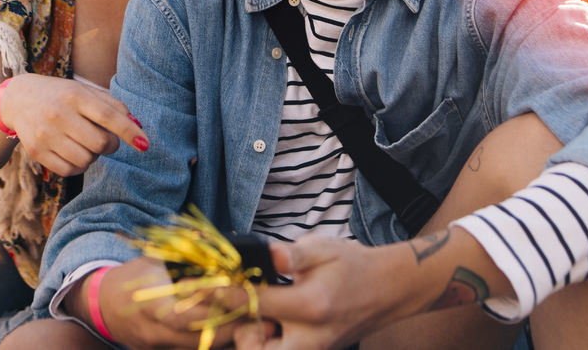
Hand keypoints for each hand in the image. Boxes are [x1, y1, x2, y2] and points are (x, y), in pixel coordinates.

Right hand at [0, 73, 148, 176]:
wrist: (19, 99)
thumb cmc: (62, 96)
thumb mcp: (85, 92)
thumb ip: (113, 106)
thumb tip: (137, 127)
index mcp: (74, 95)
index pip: (107, 115)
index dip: (129, 131)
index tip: (144, 144)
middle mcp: (58, 114)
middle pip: (99, 143)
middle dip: (110, 145)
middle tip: (106, 140)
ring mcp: (45, 134)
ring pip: (85, 160)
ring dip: (94, 157)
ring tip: (86, 144)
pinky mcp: (36, 151)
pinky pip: (69, 171)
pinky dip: (79, 166)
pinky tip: (75, 153)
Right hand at [76, 256, 256, 348]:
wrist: (102, 303)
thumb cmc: (135, 275)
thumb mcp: (158, 260)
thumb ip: (189, 260)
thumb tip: (226, 249)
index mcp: (153, 301)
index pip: (190, 310)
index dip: (219, 303)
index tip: (244, 293)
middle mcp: (155, 329)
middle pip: (201, 334)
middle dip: (232, 323)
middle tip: (257, 311)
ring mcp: (157, 345)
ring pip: (200, 346)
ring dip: (227, 334)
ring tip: (250, 320)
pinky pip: (191, 349)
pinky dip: (212, 340)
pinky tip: (229, 328)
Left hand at [233, 237, 408, 349]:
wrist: (386, 291)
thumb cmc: (352, 266)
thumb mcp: (324, 249)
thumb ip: (293, 254)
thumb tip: (268, 254)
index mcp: (311, 305)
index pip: (255, 302)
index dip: (224, 294)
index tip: (202, 287)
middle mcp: (311, 337)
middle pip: (257, 349)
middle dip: (241, 334)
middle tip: (243, 311)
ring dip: (255, 341)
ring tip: (261, 318)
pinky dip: (269, 343)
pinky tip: (273, 324)